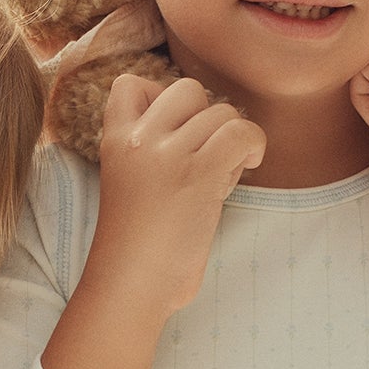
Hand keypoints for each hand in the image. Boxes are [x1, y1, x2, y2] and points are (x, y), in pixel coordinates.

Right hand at [93, 74, 266, 317]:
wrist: (130, 284)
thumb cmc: (134, 247)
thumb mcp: (126, 183)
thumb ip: (149, 150)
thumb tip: (201, 127)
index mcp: (114, 140)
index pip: (130, 84)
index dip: (160, 97)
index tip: (174, 132)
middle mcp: (139, 139)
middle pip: (187, 89)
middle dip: (206, 117)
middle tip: (204, 156)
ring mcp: (168, 155)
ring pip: (221, 111)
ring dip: (232, 141)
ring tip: (220, 175)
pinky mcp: (200, 175)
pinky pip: (242, 133)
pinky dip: (253, 147)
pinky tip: (243, 170)